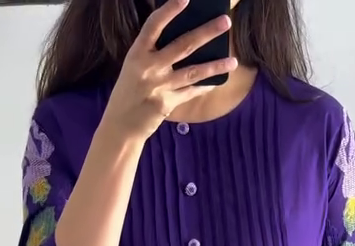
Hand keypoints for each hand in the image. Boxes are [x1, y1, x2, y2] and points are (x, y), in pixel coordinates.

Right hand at [104, 0, 236, 141]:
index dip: (169, 10)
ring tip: (233, 61)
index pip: (154, 25)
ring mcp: (159, 87)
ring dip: (215, 66)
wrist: (120, 124)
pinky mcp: (167, 104)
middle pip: (183, 46)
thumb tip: (185, 38)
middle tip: (226, 21)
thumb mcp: (135, 66)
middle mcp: (149, 68)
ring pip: (193, 72)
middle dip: (207, 32)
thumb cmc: (129, 89)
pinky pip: (190, 92)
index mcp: (137, 53)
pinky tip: (218, 81)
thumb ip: (154, 52)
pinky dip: (204, 86)